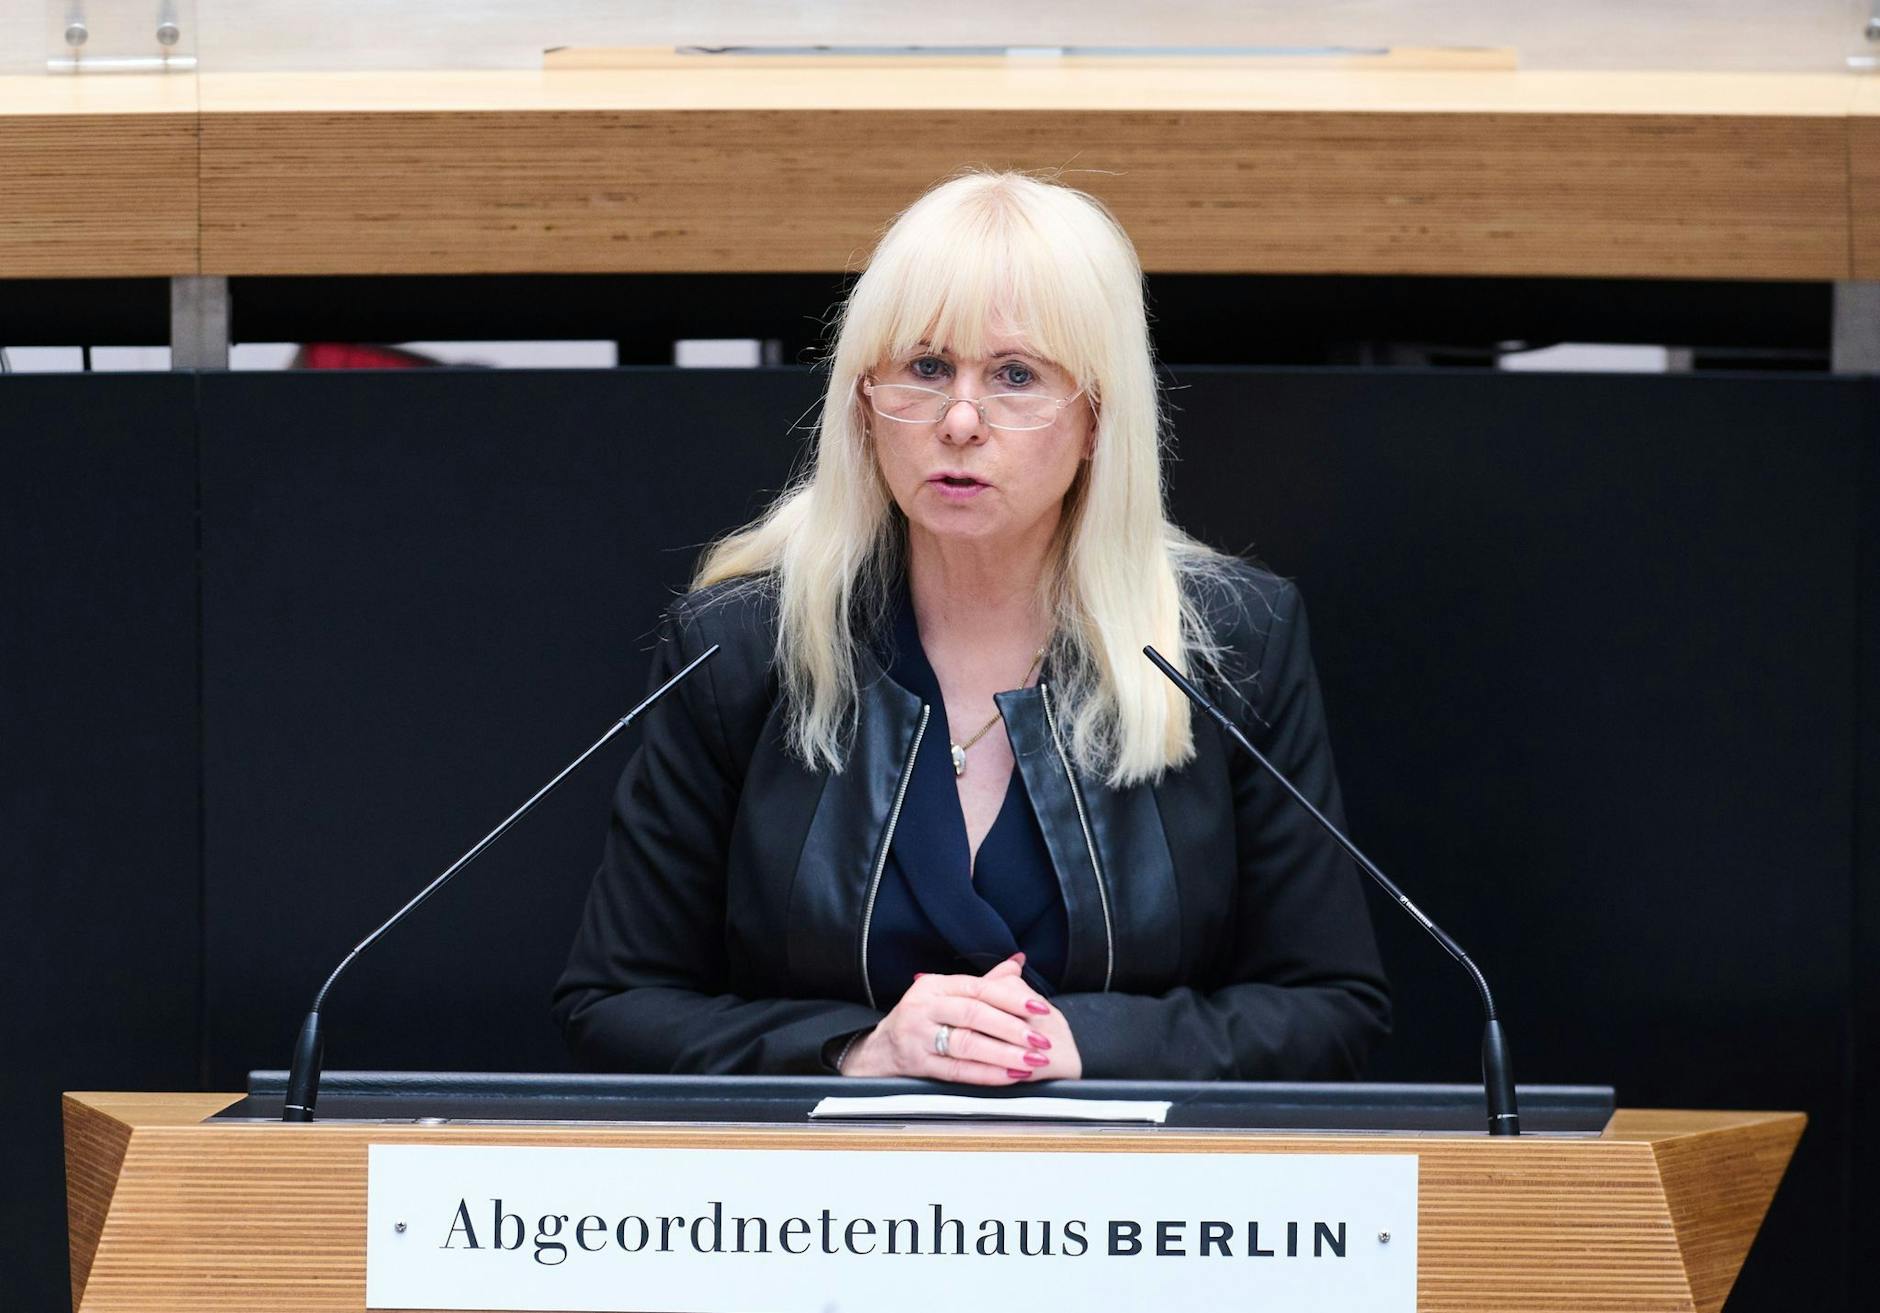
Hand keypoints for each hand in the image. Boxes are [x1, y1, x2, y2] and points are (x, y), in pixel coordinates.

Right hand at [840, 955, 1076, 1084]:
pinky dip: (986, 1074)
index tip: (1041, 1008)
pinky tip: (1010, 1076)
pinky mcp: (917, 1064)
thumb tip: (1018, 962)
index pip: (979, 988)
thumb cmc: (921, 1019)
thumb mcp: (946, 995)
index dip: (1012, 998)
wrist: (879, 1050)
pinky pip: (956, 1070)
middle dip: (1013, 1028)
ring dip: (1004, 1054)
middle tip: (1042, 1039)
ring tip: (1032, 1059)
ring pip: (967, 1044)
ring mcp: (918, 1037)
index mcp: (935, 986)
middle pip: (974, 1015)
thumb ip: (985, 982)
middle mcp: (924, 1007)